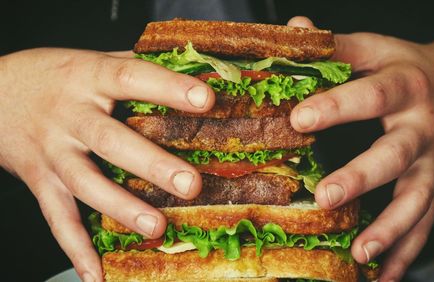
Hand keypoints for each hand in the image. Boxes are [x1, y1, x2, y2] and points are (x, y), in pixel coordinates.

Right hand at [0, 48, 214, 280]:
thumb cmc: (54, 76)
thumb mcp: (91, 60)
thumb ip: (134, 65)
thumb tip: (191, 66)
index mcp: (90, 78)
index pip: (132, 78)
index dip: (168, 88)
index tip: (206, 100)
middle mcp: (71, 116)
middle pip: (111, 141)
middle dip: (152, 164)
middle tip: (191, 184)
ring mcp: (53, 152)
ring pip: (86, 183)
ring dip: (121, 208)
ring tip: (157, 227)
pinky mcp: (41, 181)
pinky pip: (57, 218)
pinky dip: (76, 248)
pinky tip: (96, 274)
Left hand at [288, 17, 433, 280]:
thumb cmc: (404, 67)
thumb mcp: (374, 48)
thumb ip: (334, 45)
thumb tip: (292, 29)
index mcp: (404, 85)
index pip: (370, 95)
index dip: (336, 106)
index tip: (299, 119)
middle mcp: (421, 127)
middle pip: (395, 155)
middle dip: (362, 177)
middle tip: (326, 196)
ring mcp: (432, 162)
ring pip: (416, 199)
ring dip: (390, 229)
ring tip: (360, 252)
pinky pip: (425, 224)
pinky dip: (406, 253)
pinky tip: (384, 277)